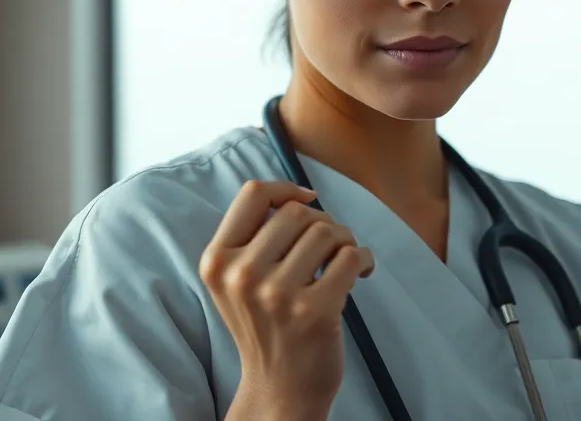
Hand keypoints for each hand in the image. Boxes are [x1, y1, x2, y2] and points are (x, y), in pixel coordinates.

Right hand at [200, 180, 374, 418]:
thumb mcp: (236, 282)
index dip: (285, 189)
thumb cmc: (266, 327)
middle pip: (297, 212)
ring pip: (327, 231)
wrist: (280, 390)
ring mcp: (277, 294)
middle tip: (330, 248)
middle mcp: (241, 275)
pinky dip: (364, 260)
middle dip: (323, 223)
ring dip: (345, 241)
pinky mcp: (314, 311)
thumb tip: (301, 195)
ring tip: (343, 262)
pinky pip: (352, 256)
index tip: (308, 198)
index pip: (252, 195)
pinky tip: (361, 274)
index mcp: (217, 261)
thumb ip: (254, 238)